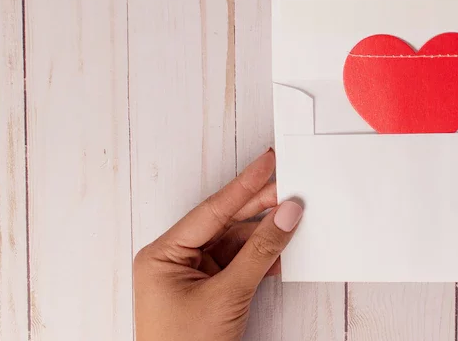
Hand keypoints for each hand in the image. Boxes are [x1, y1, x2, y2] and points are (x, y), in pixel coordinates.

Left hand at [134, 150, 302, 340]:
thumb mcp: (227, 295)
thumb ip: (260, 252)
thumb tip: (286, 215)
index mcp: (162, 254)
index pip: (212, 210)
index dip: (245, 185)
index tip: (269, 161)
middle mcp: (175, 259)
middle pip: (225, 223)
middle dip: (259, 206)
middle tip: (291, 183)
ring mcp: (194, 275)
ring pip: (237, 242)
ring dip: (266, 233)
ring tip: (295, 213)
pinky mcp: (211, 290)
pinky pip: (241, 263)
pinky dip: (264, 257)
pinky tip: (284, 246)